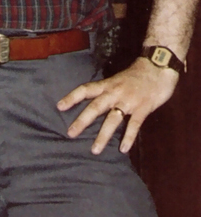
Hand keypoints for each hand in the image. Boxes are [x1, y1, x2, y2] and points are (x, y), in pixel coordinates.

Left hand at [57, 56, 178, 154]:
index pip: (85, 90)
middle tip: (70, 133)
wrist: (158, 66)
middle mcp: (115, 92)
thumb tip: (94, 104)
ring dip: (103, 135)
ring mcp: (129, 100)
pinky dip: (128, 137)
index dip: (72, 97)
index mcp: (107, 85)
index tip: (59, 106)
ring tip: (94, 150)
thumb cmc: (136, 75)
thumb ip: (107, 91)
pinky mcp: (143, 108)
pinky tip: (123, 149)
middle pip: (95, 107)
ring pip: (113, 119)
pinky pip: (134, 124)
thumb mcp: (117, 80)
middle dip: (82, 121)